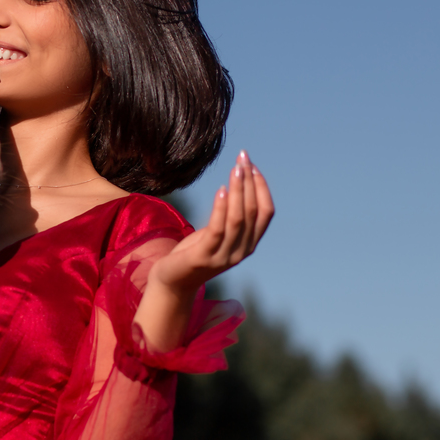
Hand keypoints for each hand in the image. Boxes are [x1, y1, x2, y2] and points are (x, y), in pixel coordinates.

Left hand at [150, 150, 273, 291]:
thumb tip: (238, 182)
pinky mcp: (204, 257)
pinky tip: (220, 189)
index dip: (262, 188)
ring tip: (235, 168)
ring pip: (238, 219)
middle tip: (243, 158)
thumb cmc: (195, 252)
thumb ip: (231, 217)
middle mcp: (241, 251)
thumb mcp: (218, 233)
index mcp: (249, 244)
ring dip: (239, 191)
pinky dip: (221, 208)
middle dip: (250, 182)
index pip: (266, 213)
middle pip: (253, 212)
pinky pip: (217, 229)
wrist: (173, 281)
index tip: (253, 166)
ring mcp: (224, 256)